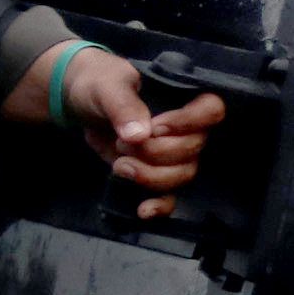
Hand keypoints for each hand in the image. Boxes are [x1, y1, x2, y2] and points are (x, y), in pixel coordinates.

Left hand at [58, 53, 225, 219]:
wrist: (82, 102)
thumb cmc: (101, 84)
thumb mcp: (107, 86)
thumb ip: (123, 106)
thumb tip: (138, 134)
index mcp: (185, 99)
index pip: (211, 112)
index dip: (188, 123)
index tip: (154, 127)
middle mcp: (187, 129)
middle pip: (193, 149)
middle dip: (155, 152)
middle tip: (122, 142)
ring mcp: (173, 155)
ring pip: (182, 175)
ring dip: (150, 176)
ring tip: (120, 165)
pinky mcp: (156, 174)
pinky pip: (171, 196)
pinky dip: (159, 206)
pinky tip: (143, 210)